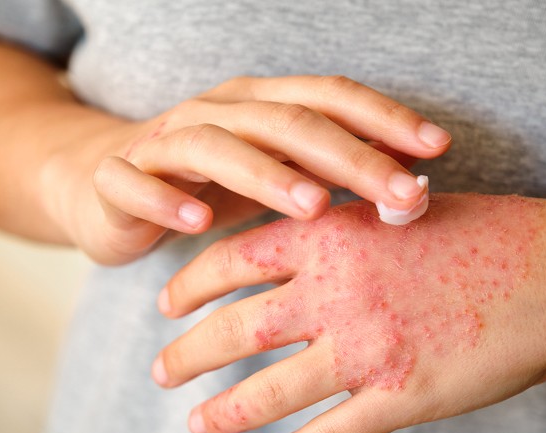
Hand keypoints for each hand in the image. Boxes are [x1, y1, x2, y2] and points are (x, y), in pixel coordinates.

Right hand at [40, 75, 450, 263]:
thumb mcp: (275, 175)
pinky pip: (138, 184)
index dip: (385, 119)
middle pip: (287, 122)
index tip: (439, 149)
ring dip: (267, 174)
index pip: (330, 99)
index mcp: (260, 104)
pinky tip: (199, 222)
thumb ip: (331, 174)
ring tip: (315, 206)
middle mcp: (217, 112)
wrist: (106, 185)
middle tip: (401, 193)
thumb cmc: (209, 184)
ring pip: (216, 146)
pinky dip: (167, 200)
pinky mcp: (118, 177)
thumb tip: (411, 186)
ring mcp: (165, 142)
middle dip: (350, 156)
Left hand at [153, 195, 545, 432]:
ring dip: (224, 410)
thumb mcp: (394, 211)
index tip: (166, 304)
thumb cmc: (479, 233)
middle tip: (160, 371)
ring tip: (197, 424)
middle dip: (187, 354)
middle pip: (234, 330)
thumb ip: (335, 232)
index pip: (233, 260)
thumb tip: (282, 251)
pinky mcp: (403, 396)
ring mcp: (368, 349)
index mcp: (332, 236)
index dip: (190, 285)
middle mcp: (338, 292)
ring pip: (270, 391)